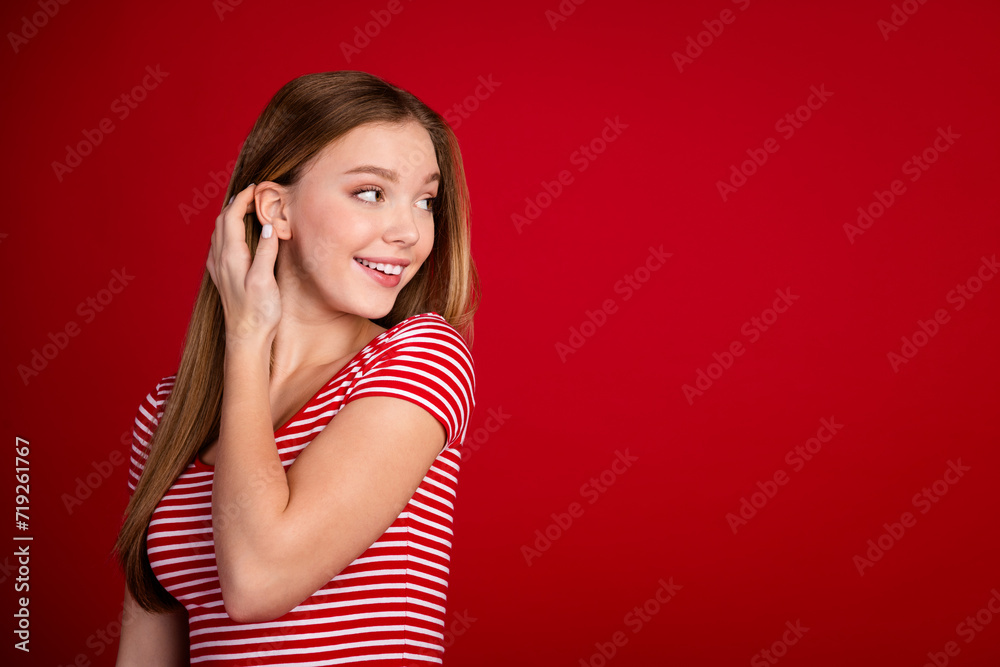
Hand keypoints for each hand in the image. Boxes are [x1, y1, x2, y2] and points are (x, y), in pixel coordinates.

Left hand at [206, 183, 280, 344]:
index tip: (257, 188)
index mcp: (231, 256)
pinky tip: (237, 236)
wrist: (246, 338)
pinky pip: (220, 244)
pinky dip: (228, 231)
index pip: (232, 217)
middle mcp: (220, 259)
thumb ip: (266, 252)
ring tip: (247, 209)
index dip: (243, 199)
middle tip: (254, 195)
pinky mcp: (222, 276)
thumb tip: (270, 226)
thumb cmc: (258, 313)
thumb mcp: (265, 281)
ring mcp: (219, 268)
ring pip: (219, 232)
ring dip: (231, 216)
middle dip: (236, 203)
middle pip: (223, 221)